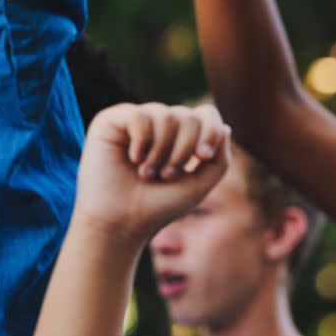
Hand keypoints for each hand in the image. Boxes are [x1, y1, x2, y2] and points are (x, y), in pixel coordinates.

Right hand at [74, 103, 230, 241]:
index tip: (202, 157)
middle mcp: (156, 123)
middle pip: (187, 115)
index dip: (210, 130)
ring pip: (164, 115)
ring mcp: (133, 121)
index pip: (204, 113)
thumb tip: (225, 128)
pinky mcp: (109, 122)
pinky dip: (141, 140)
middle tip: (166, 175)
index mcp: (178, 136)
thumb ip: (219, 160)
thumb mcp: (198, 185)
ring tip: (146, 173)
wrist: (120, 222)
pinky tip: (133, 159)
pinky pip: (137, 115)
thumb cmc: (157, 206)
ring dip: (161, 151)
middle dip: (182, 150)